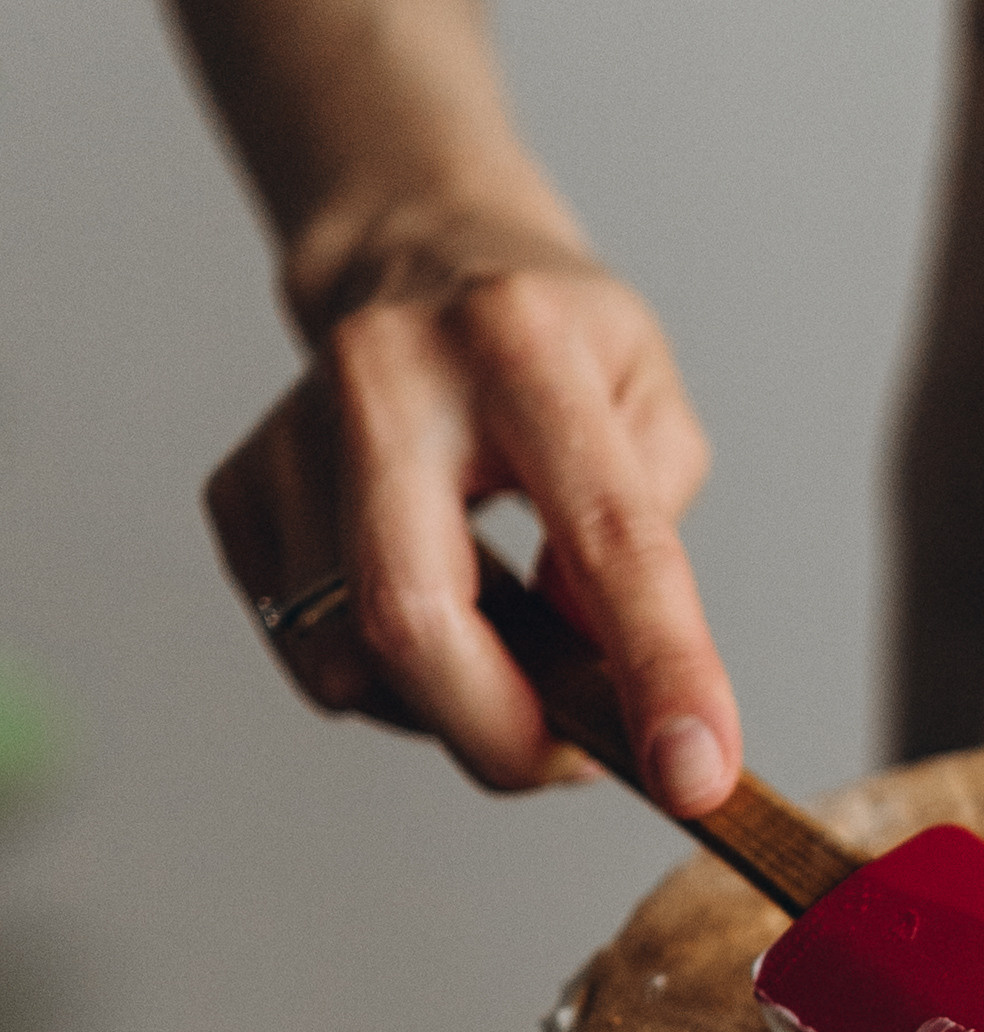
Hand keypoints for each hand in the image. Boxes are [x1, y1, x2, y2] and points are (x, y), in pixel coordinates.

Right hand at [206, 233, 741, 810]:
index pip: (601, 535)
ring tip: (511, 635)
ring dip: (457, 700)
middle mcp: (384, 380)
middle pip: (413, 620)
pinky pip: (315, 653)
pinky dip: (393, 675)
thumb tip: (596, 674)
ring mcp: (291, 436)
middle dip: (504, 735)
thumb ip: (649, 542)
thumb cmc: (548, 342)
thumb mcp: (650, 402)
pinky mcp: (239, 492)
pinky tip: (437, 601)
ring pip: (356, 661)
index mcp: (518, 345)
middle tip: (577, 758)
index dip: (656, 668)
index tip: (696, 775)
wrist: (413, 256)